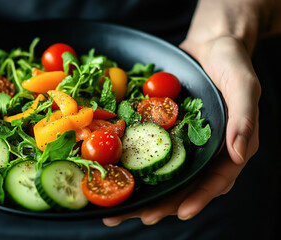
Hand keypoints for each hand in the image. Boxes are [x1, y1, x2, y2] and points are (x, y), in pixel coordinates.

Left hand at [103, 0, 261, 225]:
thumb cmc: (231, 64)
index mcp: (226, 148)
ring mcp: (178, 141)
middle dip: (160, 204)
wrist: (207, 46)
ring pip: (158, 171)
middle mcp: (201, 151)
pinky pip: (143, 147)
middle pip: (181, 184)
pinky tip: (107, 171)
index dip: (198, 198)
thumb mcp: (244, 86)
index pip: (215, 180)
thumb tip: (239, 153)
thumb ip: (244, 119)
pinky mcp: (160, 129)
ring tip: (114, 209)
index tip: (180, 213)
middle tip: (138, 217)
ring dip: (138, 190)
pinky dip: (127, 161)